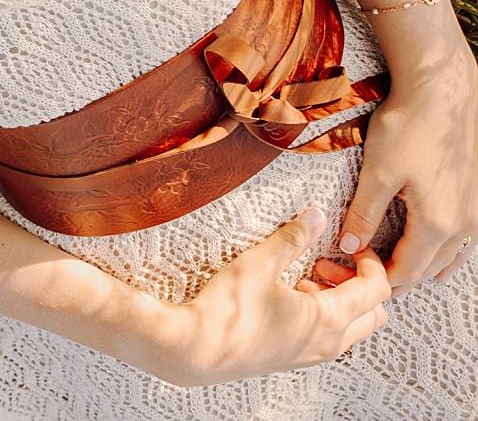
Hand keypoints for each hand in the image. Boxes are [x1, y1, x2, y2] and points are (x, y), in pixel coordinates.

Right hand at [148, 211, 389, 386]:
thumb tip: (316, 216)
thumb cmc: (228, 310)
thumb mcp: (260, 263)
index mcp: (329, 319)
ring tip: (306, 274)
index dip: (369, 262)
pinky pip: (330, 337)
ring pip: (353, 328)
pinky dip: (325, 313)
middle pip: (374, 314)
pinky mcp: (296, 358)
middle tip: (328, 260)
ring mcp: (313, 354)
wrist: (197, 351)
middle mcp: (329, 343)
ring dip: (342, 299)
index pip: (377, 290)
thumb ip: (292, 238)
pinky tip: (291, 294)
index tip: (347, 243)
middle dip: (360, 284)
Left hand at [336, 45, 477, 287]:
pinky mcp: (476, 195)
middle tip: (377, 276)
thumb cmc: (409, 126)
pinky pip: (465, 239)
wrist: (443, 89)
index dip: (383, 277)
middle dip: (404, 275)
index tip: (359, 272)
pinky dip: (449, 251)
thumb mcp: (378, 170)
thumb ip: (365, 212)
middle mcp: (464, 225)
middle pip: (431, 266)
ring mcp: (475, 212)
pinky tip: (440, 250)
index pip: (409, 269)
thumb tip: (350, 246)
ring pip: (452, 255)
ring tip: (407, 272)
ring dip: (428, 265)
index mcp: (438, 224)